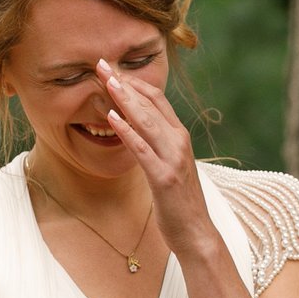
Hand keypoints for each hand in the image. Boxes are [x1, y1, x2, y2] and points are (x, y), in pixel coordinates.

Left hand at [96, 61, 213, 252]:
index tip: (112, 69)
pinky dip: (126, 131)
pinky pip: (142, 149)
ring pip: (146, 120)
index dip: (134, 82)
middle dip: (124, 82)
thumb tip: (136, 128)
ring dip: (124, 99)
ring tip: (105, 81)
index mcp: (180, 137)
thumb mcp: (169, 165)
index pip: (157, 99)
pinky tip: (111, 118)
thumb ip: (157, 144)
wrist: (196, 233)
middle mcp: (179, 141)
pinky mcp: (164, 177)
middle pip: (150, 103)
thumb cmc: (179, 201)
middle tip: (101, 64)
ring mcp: (173, 158)